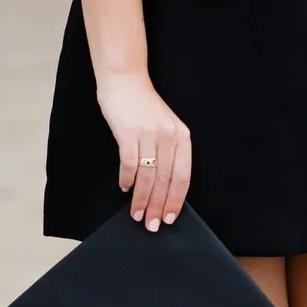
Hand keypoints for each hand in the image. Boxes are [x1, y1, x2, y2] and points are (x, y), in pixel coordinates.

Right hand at [95, 70, 192, 229]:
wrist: (125, 80)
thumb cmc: (143, 106)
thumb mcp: (165, 127)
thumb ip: (168, 151)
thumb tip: (163, 187)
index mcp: (181, 136)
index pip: (183, 176)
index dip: (177, 200)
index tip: (171, 218)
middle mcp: (168, 136)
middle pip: (165, 180)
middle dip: (158, 206)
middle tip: (152, 225)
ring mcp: (149, 134)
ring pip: (148, 176)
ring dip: (141, 199)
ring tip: (137, 214)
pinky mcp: (129, 132)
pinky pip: (129, 163)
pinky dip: (127, 179)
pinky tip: (124, 187)